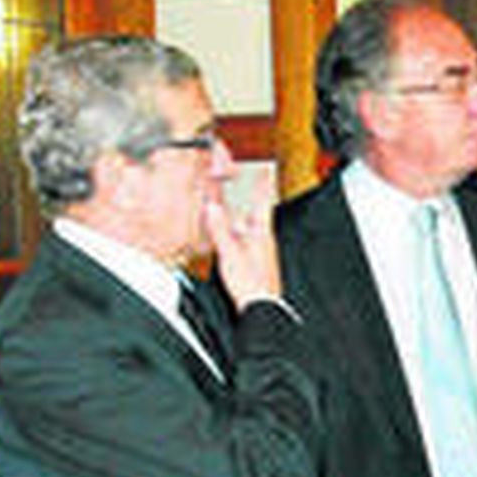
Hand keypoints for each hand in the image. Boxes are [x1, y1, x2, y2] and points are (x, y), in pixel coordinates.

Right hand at [203, 171, 279, 306]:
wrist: (261, 309)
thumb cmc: (251, 285)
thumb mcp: (230, 253)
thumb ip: (220, 229)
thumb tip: (213, 207)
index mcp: (262, 232)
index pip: (262, 200)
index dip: (260, 182)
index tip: (260, 167)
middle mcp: (264, 239)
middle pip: (254, 211)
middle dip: (244, 196)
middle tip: (235, 182)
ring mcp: (261, 251)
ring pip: (249, 225)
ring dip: (238, 214)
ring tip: (226, 206)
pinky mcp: (256, 262)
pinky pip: (245, 239)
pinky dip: (236, 231)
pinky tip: (228, 235)